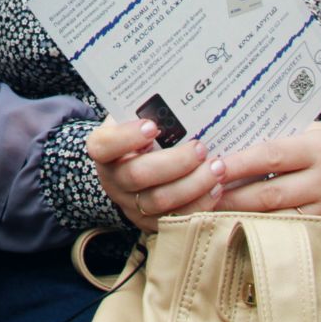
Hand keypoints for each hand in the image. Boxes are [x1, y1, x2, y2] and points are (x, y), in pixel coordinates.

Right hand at [85, 118, 216, 232]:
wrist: (132, 167)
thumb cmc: (140, 134)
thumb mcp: (134, 118)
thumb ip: (149, 111)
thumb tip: (182, 98)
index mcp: (103, 149)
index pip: (104, 146)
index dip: (127, 138)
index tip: (152, 126)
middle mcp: (112, 179)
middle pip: (137, 176)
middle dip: (174, 163)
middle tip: (200, 148)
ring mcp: (130, 204)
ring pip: (160, 201)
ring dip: (193, 185)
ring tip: (217, 167)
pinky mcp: (151, 223)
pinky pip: (176, 220)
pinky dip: (199, 204)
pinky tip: (216, 187)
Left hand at [203, 122, 320, 216]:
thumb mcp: (305, 131)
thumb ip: (273, 141)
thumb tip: (224, 149)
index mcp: (319, 148)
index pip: (270, 156)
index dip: (239, 164)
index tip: (211, 167)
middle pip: (269, 193)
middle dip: (232, 195)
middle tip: (202, 193)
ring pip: (276, 217)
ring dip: (241, 215)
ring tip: (213, 210)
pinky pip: (288, 229)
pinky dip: (261, 227)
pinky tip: (239, 222)